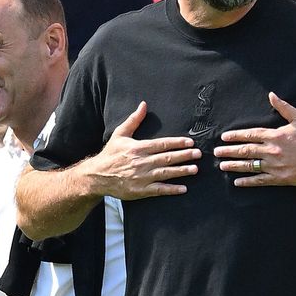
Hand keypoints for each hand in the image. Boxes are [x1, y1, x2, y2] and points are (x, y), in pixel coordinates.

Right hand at [83, 100, 198, 199]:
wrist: (97, 176)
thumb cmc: (110, 154)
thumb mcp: (120, 134)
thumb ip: (134, 120)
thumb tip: (144, 104)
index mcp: (138, 148)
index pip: (162, 144)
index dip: (177, 143)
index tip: (190, 142)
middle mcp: (141, 162)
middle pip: (167, 158)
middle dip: (184, 156)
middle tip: (198, 154)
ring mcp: (141, 177)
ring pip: (165, 173)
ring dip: (181, 171)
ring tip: (195, 169)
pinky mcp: (140, 190)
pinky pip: (159, 190)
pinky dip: (171, 189)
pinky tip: (183, 188)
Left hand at [215, 92, 295, 185]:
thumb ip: (284, 107)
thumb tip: (272, 95)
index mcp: (275, 135)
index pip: (250, 134)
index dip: (235, 136)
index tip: (224, 137)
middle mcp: (272, 150)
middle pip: (245, 150)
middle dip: (229, 151)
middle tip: (216, 153)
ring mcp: (275, 165)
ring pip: (249, 165)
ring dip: (234, 166)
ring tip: (222, 166)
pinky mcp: (280, 178)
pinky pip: (260, 180)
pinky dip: (248, 182)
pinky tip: (237, 182)